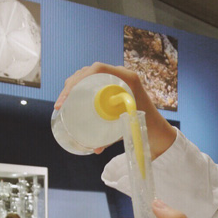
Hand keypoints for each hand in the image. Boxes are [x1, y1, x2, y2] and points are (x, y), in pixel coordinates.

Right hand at [54, 62, 176, 157]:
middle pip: (89, 72)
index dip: (79, 79)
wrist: (157, 129)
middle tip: (61, 104)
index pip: (98, 69)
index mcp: (128, 78)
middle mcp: (120, 75)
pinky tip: (70, 100)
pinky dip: (79, 90)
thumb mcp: (130, 127)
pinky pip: (92, 83)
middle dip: (71, 85)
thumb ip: (115, 137)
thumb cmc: (146, 126)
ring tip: (63, 103)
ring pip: (88, 77)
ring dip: (72, 87)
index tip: (68, 94)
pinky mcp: (110, 87)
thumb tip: (94, 148)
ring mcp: (115, 80)